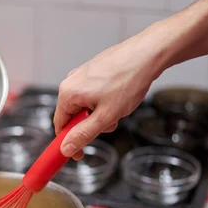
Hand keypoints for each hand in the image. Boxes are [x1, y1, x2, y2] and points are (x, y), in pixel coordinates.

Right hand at [53, 32, 164, 159]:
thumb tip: (66, 148)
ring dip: (100, 114)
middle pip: (73, 115)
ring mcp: (82, 74)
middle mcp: (70, 81)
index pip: (60, 125)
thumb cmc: (128, 81)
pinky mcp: (94, 70)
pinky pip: (93, 94)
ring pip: (85, 105)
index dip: (68, 143)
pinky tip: (120, 96)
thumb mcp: (105, 116)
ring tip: (119, 106)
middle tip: (111, 122)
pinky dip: (105, 101)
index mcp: (67, 93)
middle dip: (91, 125)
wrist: (148, 53)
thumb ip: (83, 134)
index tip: (80, 155)